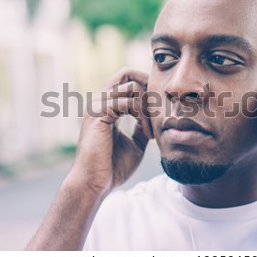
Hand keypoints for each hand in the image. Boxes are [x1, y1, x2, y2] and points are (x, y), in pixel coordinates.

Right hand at [68, 68, 152, 196]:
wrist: (96, 184)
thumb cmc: (113, 167)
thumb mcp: (135, 143)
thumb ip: (141, 127)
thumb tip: (153, 119)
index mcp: (106, 106)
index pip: (127, 80)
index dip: (147, 88)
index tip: (160, 109)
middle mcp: (100, 101)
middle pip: (127, 73)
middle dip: (148, 88)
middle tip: (158, 111)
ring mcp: (97, 105)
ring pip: (131, 85)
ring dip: (147, 106)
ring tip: (150, 130)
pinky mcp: (98, 114)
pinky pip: (127, 101)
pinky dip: (142, 115)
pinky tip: (145, 133)